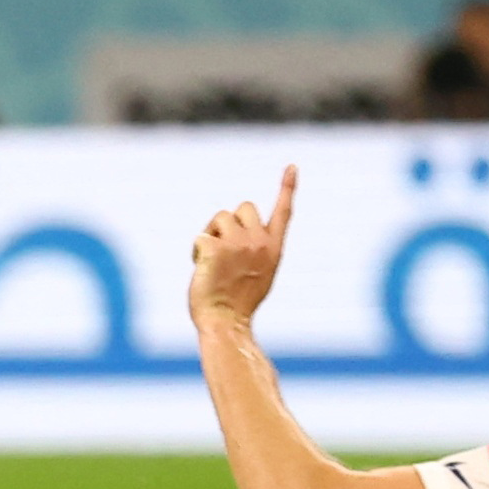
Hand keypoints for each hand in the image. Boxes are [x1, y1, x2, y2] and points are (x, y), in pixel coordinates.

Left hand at [190, 166, 295, 331]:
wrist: (225, 322)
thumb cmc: (238, 303)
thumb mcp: (259, 273)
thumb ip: (256, 249)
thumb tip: (239, 230)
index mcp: (274, 249)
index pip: (283, 212)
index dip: (287, 188)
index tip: (292, 166)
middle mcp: (260, 242)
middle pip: (243, 207)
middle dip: (231, 222)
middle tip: (225, 250)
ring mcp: (238, 244)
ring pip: (220, 218)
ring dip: (212, 235)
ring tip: (213, 262)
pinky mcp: (215, 248)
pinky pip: (200, 236)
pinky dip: (196, 251)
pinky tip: (202, 270)